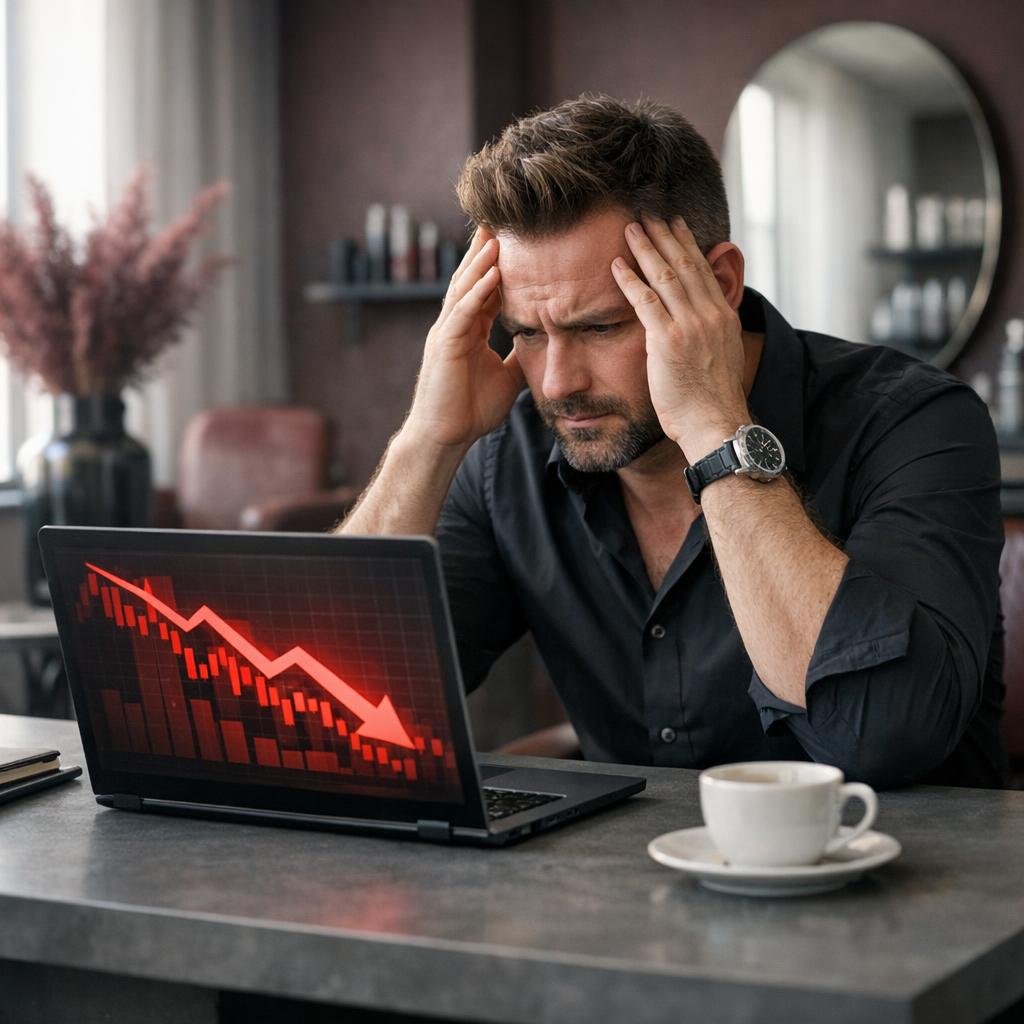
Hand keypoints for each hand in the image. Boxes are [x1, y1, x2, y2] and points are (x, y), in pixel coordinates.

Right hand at [405, 228, 523, 449]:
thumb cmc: (471, 411)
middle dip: (483, 252)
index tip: (513, 243)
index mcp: (469, 332)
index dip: (497, 267)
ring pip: (464, 289)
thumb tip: (543, 346)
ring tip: (495, 236)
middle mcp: (455, 326)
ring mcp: (447, 333)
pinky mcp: (444, 345)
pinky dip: (477, 291)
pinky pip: (462, 312)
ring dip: (480, 262)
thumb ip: (520, 357)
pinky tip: (492, 273)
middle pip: (470, 280)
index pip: (485, 290)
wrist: (447, 437)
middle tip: (497, 222)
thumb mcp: (507, 377)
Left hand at [611, 216, 748, 460]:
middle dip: (665, 235)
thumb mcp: (723, 357)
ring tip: (630, 228)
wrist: (715, 422)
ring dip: (645, 248)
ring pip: (665, 275)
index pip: (703, 270)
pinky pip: (645, 300)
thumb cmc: (713, 401)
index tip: (676, 224)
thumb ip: (712, 333)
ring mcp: (690, 325)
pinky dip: (630, 279)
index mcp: (724, 316)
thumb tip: (704, 323)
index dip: (687, 244)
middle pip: (684, 264)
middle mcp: (709, 314)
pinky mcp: (668, 340)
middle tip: (649, 213)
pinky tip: (617, 264)